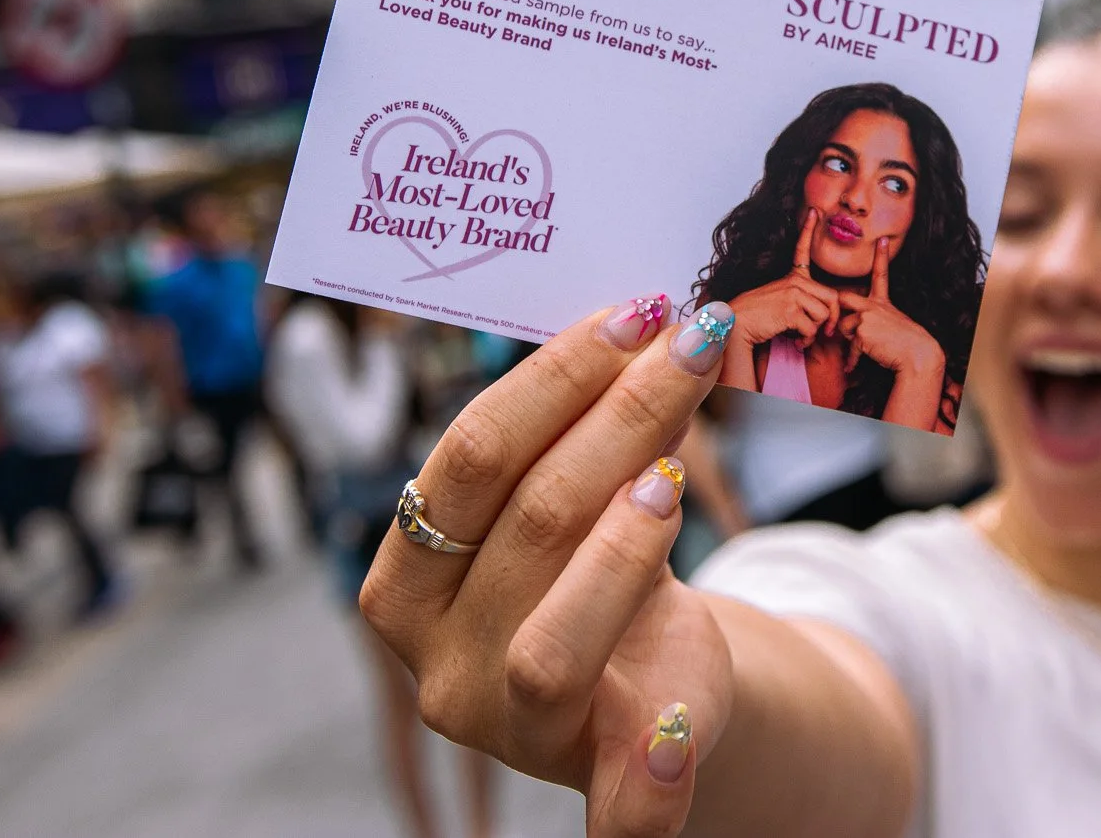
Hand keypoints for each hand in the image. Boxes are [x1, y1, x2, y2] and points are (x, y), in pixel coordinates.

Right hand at [359, 298, 736, 837]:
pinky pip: (614, 807)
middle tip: (692, 343)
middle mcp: (440, 661)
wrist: (655, 679)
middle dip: (620, 418)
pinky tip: (678, 731)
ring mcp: (511, 730)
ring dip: (626, 549)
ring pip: (556, 643)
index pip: (471, 459)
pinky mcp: (596, 778)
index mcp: (408, 581)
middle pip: (530, 523)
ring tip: (679, 470)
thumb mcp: (583, 497)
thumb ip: (591, 432)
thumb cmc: (600, 565)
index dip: (556, 376)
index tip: (635, 313)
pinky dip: (648, 783)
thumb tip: (648, 323)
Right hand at [726, 209, 839, 348]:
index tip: (814, 211)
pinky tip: (796, 341)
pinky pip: (812, 328)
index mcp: (792, 277)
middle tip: (825, 332)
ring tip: (802, 336)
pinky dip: (806, 340)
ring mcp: (793, 293)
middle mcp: (795, 281)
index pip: (802, 250)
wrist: (736, 324)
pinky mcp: (791, 309)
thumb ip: (800, 301)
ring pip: (824, 315)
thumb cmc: (758, 317)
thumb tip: (824, 317)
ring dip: (816, 332)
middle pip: (832, 297)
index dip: (808, 230)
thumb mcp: (780, 300)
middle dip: (832, 319)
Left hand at [839, 237, 942, 384]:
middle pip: (844, 298)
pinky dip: (852, 359)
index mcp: (883, 302)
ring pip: (844, 327)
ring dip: (849, 340)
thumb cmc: (906, 344)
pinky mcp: (862, 332)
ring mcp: (867, 317)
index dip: (881, 256)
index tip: (882, 239)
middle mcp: (874, 305)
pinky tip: (852, 367)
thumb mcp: (892, 323)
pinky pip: (849, 345)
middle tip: (839, 320)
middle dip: (838, 309)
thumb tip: (853, 328)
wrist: (917, 354)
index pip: (881, 275)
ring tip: (866, 348)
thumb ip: (873, 319)